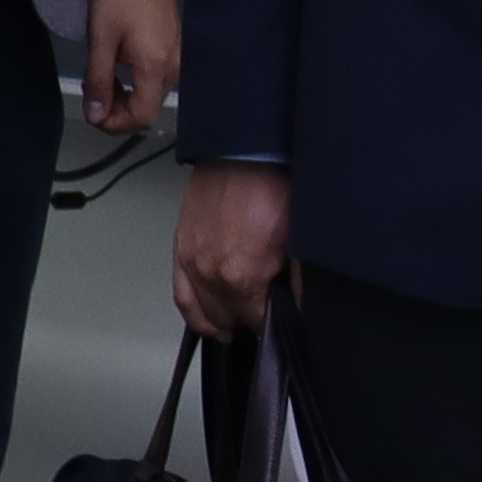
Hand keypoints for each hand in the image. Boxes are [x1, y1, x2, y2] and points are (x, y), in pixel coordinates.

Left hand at [82, 0, 182, 133]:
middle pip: (148, 110)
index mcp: (156, 67)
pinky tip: (117, 69)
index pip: (142, 117)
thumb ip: (98, 81)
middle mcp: (174, 68)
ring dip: (124, 98)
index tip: (93, 115)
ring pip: (152, 97)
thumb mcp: (101, 40)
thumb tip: (95, 115)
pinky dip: (135, 85)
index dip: (115, 124)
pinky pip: (158, 82)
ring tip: (101, 77)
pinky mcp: (177, 53)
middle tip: (92, 92)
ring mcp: (179, 61)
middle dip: (116, 111)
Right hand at [173, 159, 291, 338]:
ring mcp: (189, 260)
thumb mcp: (297, 240)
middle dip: (247, 321)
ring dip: (218, 322)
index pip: (257, 321)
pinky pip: (181, 292)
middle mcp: (208, 273)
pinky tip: (206, 316)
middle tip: (264, 316)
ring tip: (233, 328)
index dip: (274, 324)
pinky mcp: (180, 246)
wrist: (242, 153)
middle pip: (226, 318)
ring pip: (199, 311)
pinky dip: (193, 310)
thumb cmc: (270, 187)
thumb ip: (299, 281)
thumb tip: (300, 305)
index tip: (283, 320)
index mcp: (239, 276)